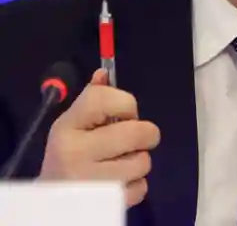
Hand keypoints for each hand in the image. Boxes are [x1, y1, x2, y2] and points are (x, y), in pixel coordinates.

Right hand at [39, 69, 160, 207]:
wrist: (52, 201)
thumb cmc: (69, 153)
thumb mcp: (74, 123)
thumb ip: (93, 97)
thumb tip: (104, 72)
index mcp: (66, 127)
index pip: (105, 98)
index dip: (126, 103)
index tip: (125, 113)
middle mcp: (75, 153)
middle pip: (135, 132)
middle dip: (145, 133)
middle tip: (137, 138)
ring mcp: (90, 182)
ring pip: (143, 161)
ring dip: (140, 160)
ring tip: (123, 162)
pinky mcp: (104, 205)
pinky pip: (142, 187)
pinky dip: (137, 184)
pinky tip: (120, 183)